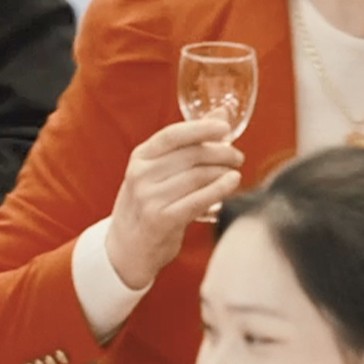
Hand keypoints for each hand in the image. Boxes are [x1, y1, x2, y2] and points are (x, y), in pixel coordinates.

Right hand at [104, 118, 244, 290]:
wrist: (127, 248)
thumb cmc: (149, 203)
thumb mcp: (158, 171)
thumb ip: (189, 143)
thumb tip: (221, 114)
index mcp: (140, 158)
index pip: (173, 135)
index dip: (201, 128)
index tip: (224, 128)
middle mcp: (141, 175)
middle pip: (190, 156)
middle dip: (220, 153)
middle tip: (237, 156)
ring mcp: (149, 198)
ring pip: (198, 177)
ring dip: (222, 172)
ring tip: (235, 173)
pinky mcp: (161, 220)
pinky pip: (198, 200)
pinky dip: (219, 189)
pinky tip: (232, 183)